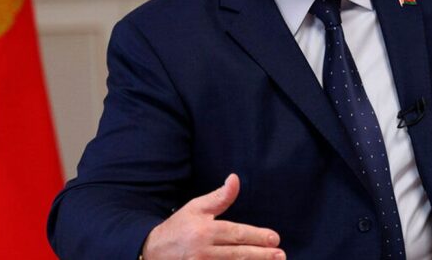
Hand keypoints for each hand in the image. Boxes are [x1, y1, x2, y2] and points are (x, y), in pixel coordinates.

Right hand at [141, 174, 284, 258]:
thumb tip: (235, 178)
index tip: (275, 238)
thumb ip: (220, 197)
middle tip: (280, 254)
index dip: (257, 236)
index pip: (236, 234)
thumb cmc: (178, 227)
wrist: (151, 251)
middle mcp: (203, 251)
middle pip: (238, 253)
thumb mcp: (197, 208)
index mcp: (205, 231)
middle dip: (262, 255)